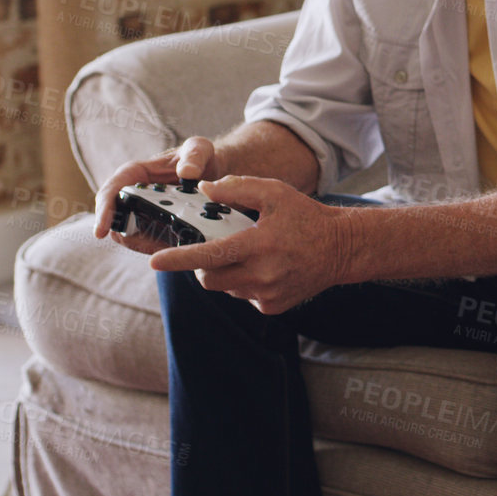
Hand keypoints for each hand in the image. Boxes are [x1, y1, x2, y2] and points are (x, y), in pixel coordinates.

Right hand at [93, 136, 224, 252]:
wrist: (212, 171)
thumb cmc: (198, 156)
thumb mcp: (199, 149)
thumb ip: (194, 156)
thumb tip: (187, 172)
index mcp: (135, 173)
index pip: (111, 191)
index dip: (103, 211)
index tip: (100, 232)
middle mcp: (132, 194)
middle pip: (116, 220)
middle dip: (127, 236)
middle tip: (152, 246)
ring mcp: (141, 213)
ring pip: (131, 236)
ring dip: (146, 245)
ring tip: (171, 249)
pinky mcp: (153, 227)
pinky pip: (149, 242)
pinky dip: (159, 248)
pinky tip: (177, 249)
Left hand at [147, 177, 355, 313]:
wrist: (342, 249)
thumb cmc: (307, 216)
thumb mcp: (275, 192)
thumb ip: (237, 188)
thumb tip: (204, 189)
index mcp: (258, 245)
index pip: (209, 255)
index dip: (178, 259)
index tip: (154, 262)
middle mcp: (261, 274)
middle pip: (209, 277)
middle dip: (202, 264)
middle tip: (214, 247)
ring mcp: (267, 294)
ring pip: (226, 288)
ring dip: (226, 272)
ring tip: (249, 254)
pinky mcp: (273, 306)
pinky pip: (243, 296)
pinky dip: (244, 283)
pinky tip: (265, 268)